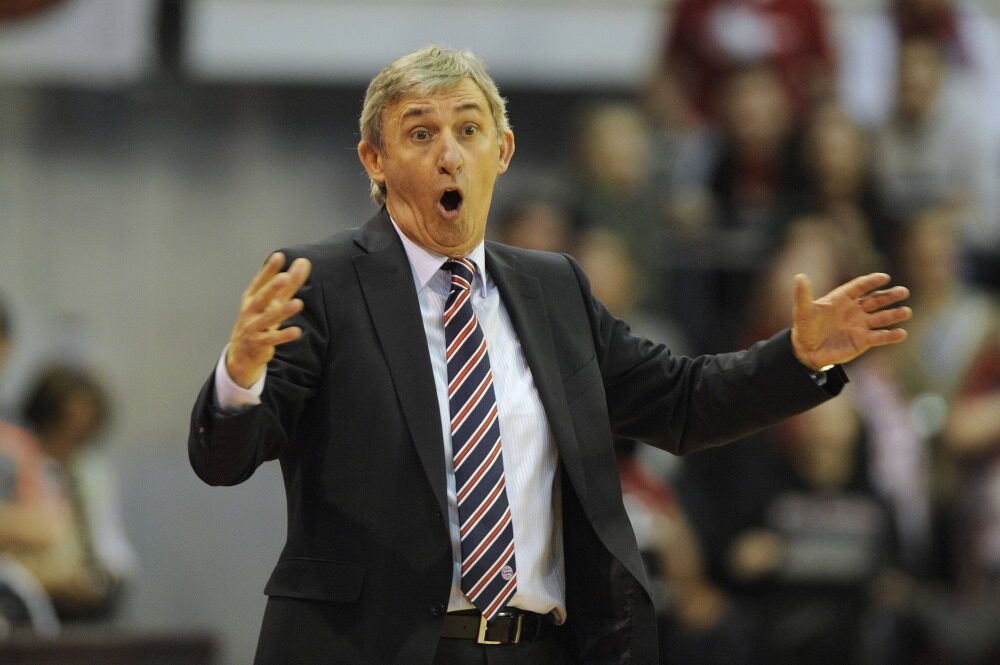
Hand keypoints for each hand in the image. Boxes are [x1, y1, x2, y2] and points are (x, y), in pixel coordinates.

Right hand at [226, 252, 311, 387]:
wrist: (242, 352)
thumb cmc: (260, 319)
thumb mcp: (275, 301)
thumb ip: (290, 283)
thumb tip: (304, 262)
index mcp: (252, 297)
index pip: (260, 281)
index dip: (269, 270)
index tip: (280, 256)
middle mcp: (250, 310)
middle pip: (261, 297)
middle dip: (272, 287)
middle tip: (285, 277)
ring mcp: (253, 327)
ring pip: (268, 318)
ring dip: (282, 311)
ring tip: (298, 304)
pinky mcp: (259, 343)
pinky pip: (272, 338)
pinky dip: (284, 335)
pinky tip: (297, 331)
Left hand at [791, 272, 910, 370]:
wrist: (807, 351)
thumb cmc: (805, 328)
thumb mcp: (803, 311)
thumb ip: (803, 295)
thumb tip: (800, 276)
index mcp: (842, 298)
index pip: (860, 287)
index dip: (871, 282)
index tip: (884, 277)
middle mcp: (854, 310)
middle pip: (876, 300)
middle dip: (889, 296)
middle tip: (903, 292)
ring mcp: (861, 325)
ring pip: (881, 317)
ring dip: (894, 314)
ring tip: (906, 312)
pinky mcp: (863, 340)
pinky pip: (880, 337)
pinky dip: (890, 336)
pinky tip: (901, 333)